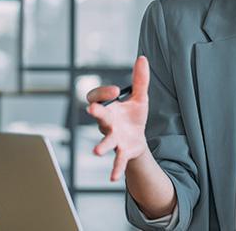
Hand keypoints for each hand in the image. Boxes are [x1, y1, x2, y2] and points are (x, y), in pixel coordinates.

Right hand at [85, 56, 150, 181]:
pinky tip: (112, 178)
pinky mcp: (122, 151)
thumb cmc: (133, 117)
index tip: (116, 91)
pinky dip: (115, 168)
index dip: (103, 93)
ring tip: (97, 151)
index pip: (96, 97)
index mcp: (108, 108)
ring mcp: (113, 138)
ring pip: (105, 141)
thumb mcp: (139, 97)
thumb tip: (142, 58)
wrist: (138, 139)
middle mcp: (106, 123)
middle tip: (92, 110)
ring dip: (101, 146)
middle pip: (99, 117)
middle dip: (96, 113)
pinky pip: (117, 160)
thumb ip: (140, 80)